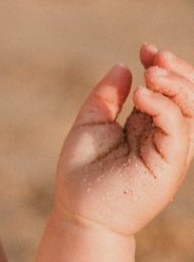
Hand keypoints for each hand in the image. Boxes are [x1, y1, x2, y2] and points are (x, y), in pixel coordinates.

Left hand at [54, 44, 193, 237]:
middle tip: (155, 55)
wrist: (79, 212)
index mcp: (146, 126)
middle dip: (177, 71)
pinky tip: (143, 96)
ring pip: (190, 111)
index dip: (162, 67)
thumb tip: (124, 66)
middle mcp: (162, 137)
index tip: (145, 49)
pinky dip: (164, 108)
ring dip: (177, 85)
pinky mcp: (169, 165)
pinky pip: (178, 132)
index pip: (166, 91)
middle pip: (187, 97)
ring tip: (153, 70)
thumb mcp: (91, 124)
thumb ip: (108, 96)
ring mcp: (169, 151)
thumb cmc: (81, 172)